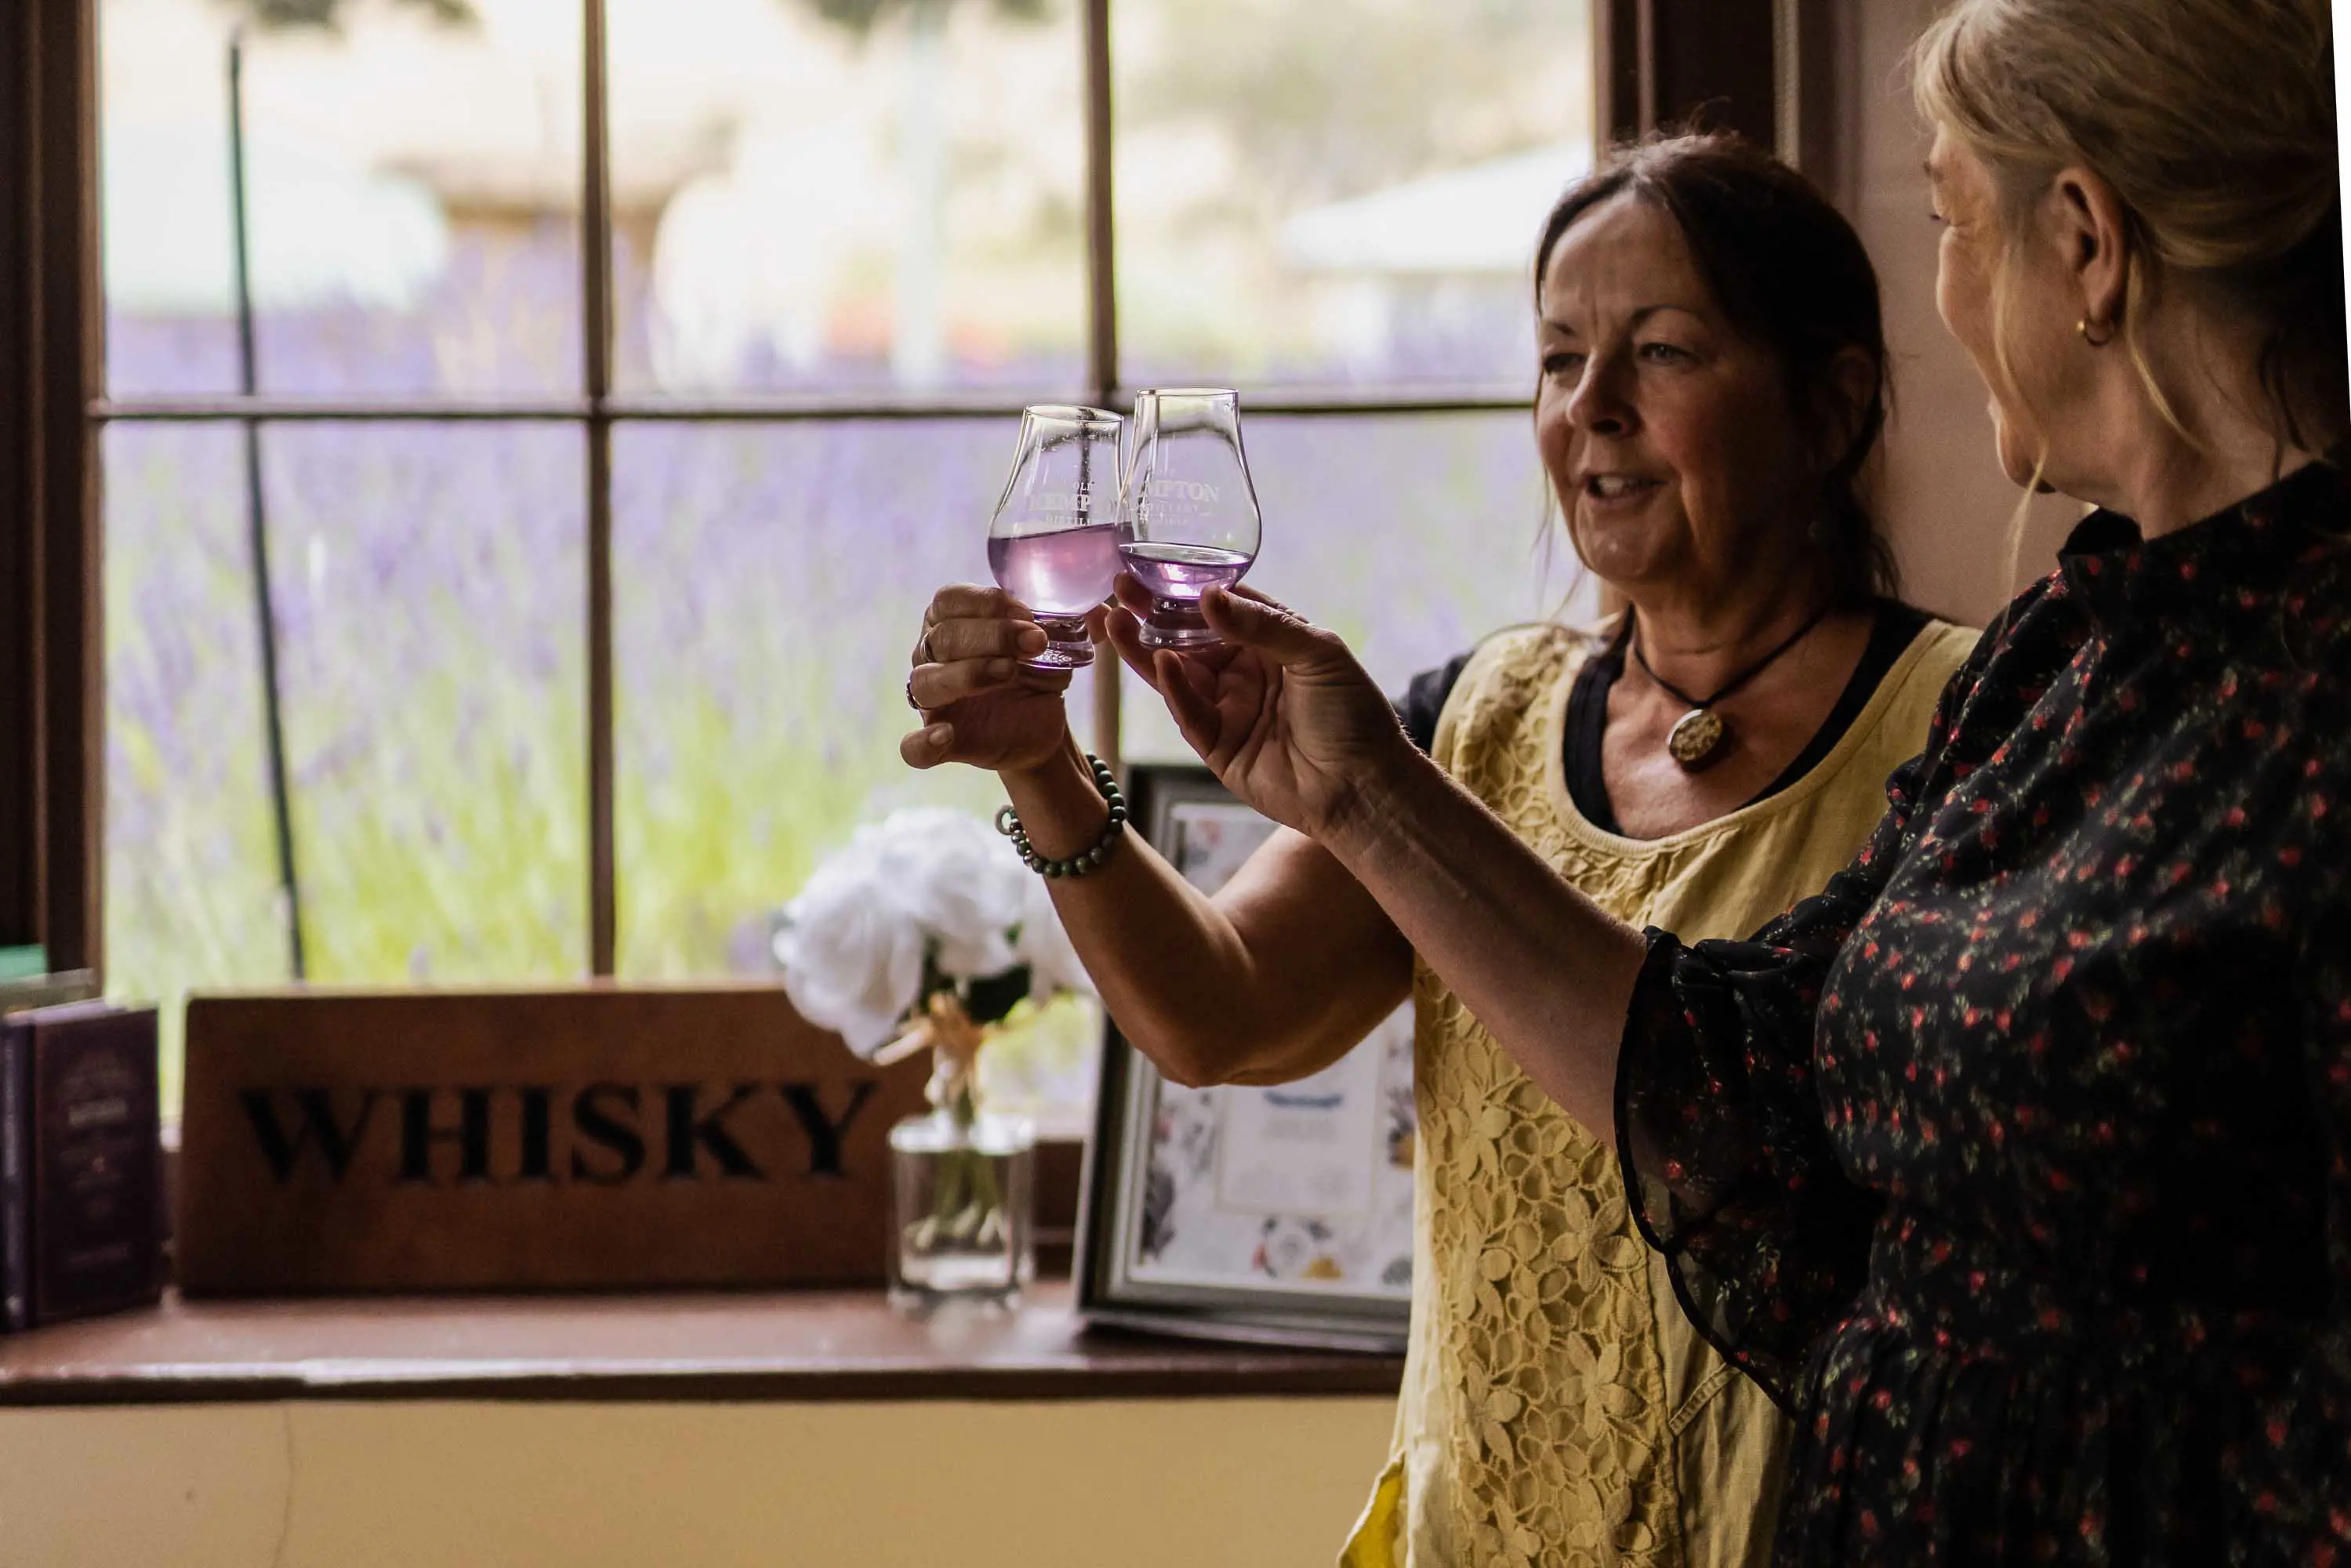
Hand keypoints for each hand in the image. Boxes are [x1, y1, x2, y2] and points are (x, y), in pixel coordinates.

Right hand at [900, 586, 1092, 775]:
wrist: (1039, 724)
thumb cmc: (1036, 672)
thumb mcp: (1057, 643)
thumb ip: (1077, 623)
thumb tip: (1103, 612)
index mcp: (951, 621)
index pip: (948, 600)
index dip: (985, 602)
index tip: (1027, 613)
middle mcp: (931, 656)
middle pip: (943, 637)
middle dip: (993, 635)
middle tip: (1036, 643)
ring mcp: (932, 700)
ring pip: (927, 682)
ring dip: (969, 673)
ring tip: (1010, 673)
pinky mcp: (940, 741)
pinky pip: (913, 748)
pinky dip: (923, 743)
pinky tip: (945, 736)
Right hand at [1104, 577, 1410, 837]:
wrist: (1362, 787)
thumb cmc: (1353, 714)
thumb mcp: (1318, 654)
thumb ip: (1263, 625)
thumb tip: (1209, 597)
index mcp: (1272, 642)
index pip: (1222, 607)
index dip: (1188, 589)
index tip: (1154, 567)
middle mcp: (1245, 672)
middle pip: (1189, 639)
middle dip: (1153, 615)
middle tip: (1119, 589)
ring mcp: (1229, 709)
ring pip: (1178, 675)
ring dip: (1146, 649)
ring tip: (1116, 621)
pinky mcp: (1217, 747)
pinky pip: (1189, 713)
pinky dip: (1174, 688)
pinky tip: (1161, 661)